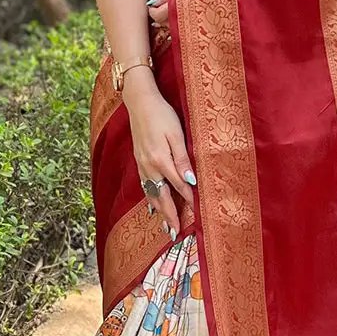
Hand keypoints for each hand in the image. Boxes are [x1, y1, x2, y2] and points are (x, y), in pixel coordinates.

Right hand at [123, 81, 195, 237]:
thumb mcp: (176, 134)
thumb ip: (183, 159)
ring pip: (151, 194)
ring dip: (159, 211)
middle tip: (175, 234)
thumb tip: (191, 181)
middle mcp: (150, 167)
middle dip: (169, 216)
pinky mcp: (139, 161)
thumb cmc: (162, 115)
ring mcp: (142, 165)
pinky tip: (151, 205)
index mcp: (161, 161)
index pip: (179, 186)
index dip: (189, 201)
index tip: (197, 216)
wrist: (139, 101)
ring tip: (164, 226)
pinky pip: (144, 186)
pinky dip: (149, 198)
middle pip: (162, 197)